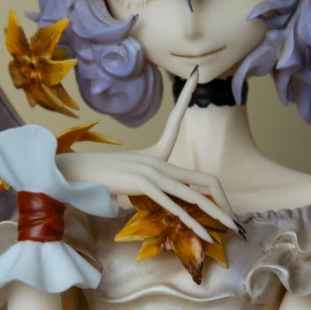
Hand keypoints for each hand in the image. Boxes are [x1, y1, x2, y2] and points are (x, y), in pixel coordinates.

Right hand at [55, 68, 235, 239]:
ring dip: (216, 215)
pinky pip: (175, 208)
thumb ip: (146, 184)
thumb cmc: (99, 177)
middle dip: (223, 200)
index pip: (176, 118)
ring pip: (195, 196)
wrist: (77, 174)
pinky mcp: (145, 185)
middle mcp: (160, 160)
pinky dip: (193, 224)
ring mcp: (154, 172)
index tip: (194, 73)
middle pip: (205, 178)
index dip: (186, 94)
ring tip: (231, 229)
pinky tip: (205, 236)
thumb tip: (151, 195)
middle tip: (233, 218)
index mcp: (156, 152)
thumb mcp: (128, 177)